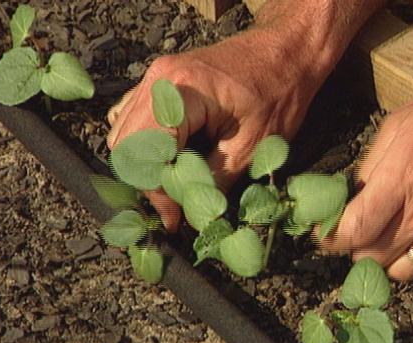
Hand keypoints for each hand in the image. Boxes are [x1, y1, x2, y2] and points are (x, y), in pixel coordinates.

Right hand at [107, 29, 320, 231]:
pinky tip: (170, 160)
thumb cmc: (279, 93)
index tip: (174, 222)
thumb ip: (216, 182)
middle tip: (174, 206)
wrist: (288, 51)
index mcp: (181, 93)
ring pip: (124, 133)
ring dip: (145, 166)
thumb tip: (192, 213)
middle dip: (148, 183)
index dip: (158, 195)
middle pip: (126, 146)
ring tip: (173, 186)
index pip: (148, 156)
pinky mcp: (161, 80)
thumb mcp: (251, 146)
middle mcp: (159, 79)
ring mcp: (156, 76)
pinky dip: (145, 145)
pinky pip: (134, 117)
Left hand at [320, 55, 412, 280]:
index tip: (322, 236)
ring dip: (385, 261)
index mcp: (403, 177)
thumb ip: (372, 162)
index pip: (353, 230)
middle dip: (355, 250)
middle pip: (372, 257)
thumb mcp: (404, 120)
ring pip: (403, 270)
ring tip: (383, 241)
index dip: (330, 239)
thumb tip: (352, 193)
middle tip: (354, 236)